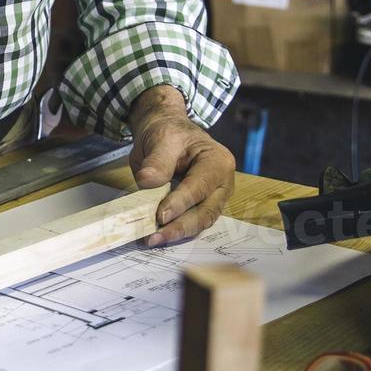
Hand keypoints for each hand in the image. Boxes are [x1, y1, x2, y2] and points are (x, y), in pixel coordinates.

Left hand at [128, 85, 235, 245]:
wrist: (167, 130)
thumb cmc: (168, 132)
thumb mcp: (161, 138)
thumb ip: (157, 161)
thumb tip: (147, 181)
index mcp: (218, 162)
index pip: (199, 187)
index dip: (180, 203)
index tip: (160, 216)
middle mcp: (223, 183)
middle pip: (205, 212)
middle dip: (180, 227)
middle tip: (154, 237)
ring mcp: (215, 197)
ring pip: (200, 222)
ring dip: (177, 233)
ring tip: (152, 240)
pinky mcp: (202, 207)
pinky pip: (192, 223)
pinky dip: (175, 231)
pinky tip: (157, 236)